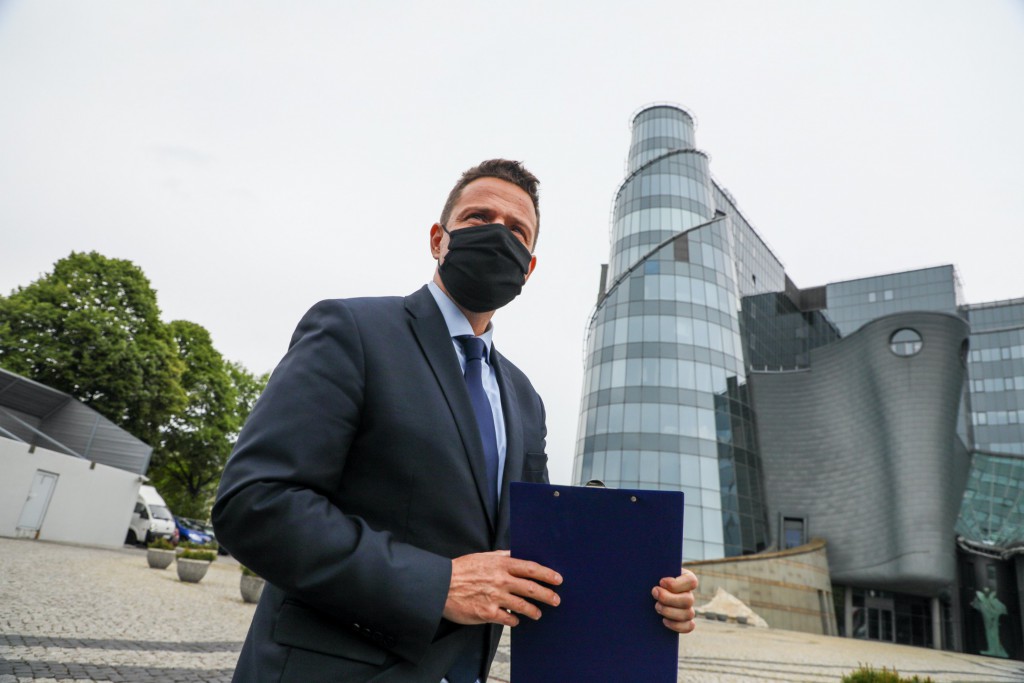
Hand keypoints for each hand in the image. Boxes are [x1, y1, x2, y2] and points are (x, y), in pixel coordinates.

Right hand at [443, 550, 561, 626]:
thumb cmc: (460, 569)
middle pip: (531, 588)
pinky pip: (507, 619)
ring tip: (538, 614)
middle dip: (547, 594)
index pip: (530, 568)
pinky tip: (516, 621)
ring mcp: (495, 597)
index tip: (558, 579)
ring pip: (522, 606)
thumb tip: (515, 553)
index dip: (546, 574)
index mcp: (500, 564)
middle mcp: (500, 580)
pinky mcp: (487, 613)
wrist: (440, 585)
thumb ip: (500, 555)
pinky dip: (514, 620)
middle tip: (556, 600)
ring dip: (533, 610)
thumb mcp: (482, 557)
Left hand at [652, 568, 697, 633]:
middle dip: (669, 599)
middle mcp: (688, 594)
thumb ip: (655, 570)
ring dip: (670, 612)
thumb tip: (650, 567)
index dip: (677, 584)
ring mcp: (688, 609)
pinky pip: (689, 626)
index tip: (661, 582)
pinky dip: (677, 625)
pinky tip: (664, 620)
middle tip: (654, 594)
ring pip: (688, 614)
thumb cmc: (649, 578)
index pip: (691, 581)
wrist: (644, 592)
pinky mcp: (684, 621)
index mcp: (685, 578)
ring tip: (656, 607)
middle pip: (688, 600)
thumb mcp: (653, 572)